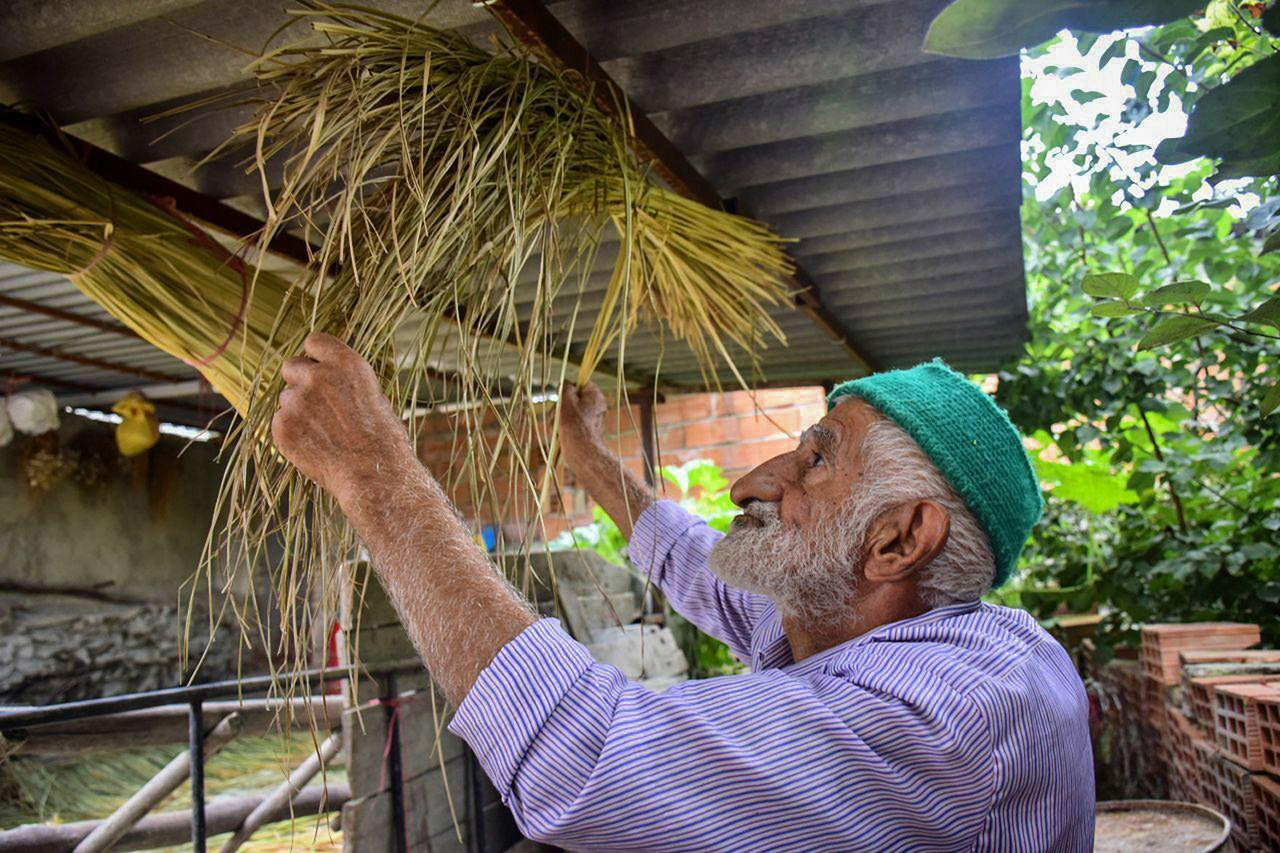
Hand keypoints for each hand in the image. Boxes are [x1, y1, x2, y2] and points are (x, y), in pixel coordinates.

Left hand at [271, 333, 415, 510]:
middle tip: (316, 404)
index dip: (315, 356)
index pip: (314, 342)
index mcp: (346, 364)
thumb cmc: (383, 440)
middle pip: (291, 366)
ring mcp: (297, 401)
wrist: (374, 474)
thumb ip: (344, 382)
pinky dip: (292, 433)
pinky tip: (314, 446)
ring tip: (323, 434)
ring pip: (286, 399)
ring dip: (298, 411)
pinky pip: (280, 423)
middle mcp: (318, 377)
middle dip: (299, 381)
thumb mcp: (374, 397)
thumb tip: (328, 378)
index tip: (317, 367)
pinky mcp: (282, 426)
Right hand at [558, 381, 607, 465]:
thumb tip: (566, 384)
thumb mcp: (566, 401)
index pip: (581, 384)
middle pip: (573, 399)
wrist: (582, 453)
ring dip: (558, 419)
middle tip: (555, 416)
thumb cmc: (574, 425)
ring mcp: (591, 420)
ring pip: (570, 413)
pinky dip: (563, 428)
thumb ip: (565, 387)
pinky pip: (572, 424)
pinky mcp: (586, 431)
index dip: (568, 389)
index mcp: (595, 396)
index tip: (561, 397)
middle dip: (559, 408)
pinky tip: (557, 435)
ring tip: (555, 429)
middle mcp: (596, 406)